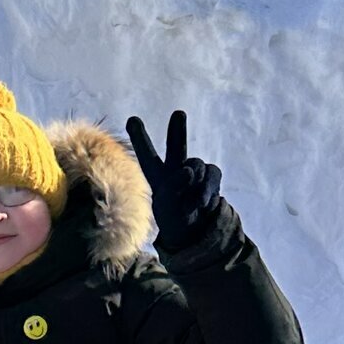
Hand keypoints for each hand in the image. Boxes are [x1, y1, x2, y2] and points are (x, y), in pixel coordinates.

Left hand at [126, 110, 223, 251]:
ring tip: (193, 203)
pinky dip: (208, 189)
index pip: (147, 154)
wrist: (197, 230)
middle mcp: (176, 168)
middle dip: (177, 130)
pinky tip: (204, 203)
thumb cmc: (174, 219)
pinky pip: (212, 174)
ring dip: (196, 184)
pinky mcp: (212, 175)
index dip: (140, 137)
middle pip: (177, 145)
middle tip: (179, 114)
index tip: (132, 119)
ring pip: (197, 164)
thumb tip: (190, 170)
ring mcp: (195, 170)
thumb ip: (175, 185)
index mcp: (157, 175)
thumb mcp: (168, 205)